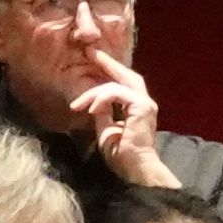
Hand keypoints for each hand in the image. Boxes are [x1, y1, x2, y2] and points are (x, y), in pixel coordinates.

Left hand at [65, 60, 176, 189]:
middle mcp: (144, 102)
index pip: (123, 83)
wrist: (135, 170)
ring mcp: (145, 104)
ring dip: (93, 92)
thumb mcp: (106, 132)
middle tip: (89, 52)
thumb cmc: (123, 157)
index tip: (91, 60)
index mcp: (137, 108)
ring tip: (77, 104)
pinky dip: (101, 98)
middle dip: (106, 63)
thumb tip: (94, 104)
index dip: (109, 70)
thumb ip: (103, 115)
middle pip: (126, 74)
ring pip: (117, 84)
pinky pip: (117, 93)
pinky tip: (90, 109)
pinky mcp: (142, 107)